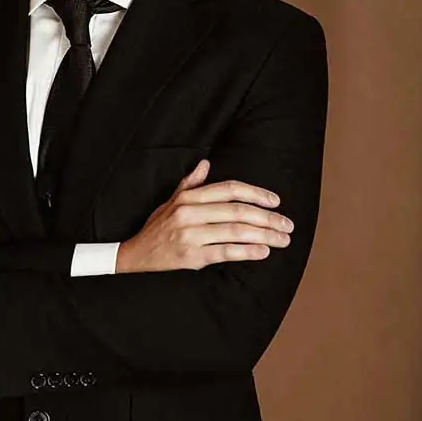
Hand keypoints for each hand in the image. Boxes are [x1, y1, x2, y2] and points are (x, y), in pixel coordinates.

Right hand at [116, 160, 293, 272]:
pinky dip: (247, 252)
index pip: (229, 190)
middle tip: (287, 224)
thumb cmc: (156, 228)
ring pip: (235, 232)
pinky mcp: (191, 258)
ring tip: (282, 239)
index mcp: (188, 199)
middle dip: (267, 218)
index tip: (275, 202)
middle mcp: (189, 214)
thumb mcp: (170, 202)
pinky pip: (225, 252)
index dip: (256, 194)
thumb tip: (206, 163)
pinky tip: (263, 252)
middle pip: (237, 211)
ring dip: (264, 236)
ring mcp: (190, 236)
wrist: (135, 255)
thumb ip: (190, 184)